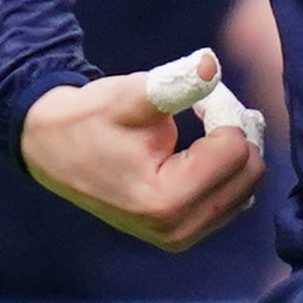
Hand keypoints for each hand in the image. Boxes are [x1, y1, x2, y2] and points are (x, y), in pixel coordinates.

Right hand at [20, 50, 268, 251]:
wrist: (52, 148)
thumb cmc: (90, 119)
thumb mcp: (131, 95)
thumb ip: (175, 82)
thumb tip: (210, 64)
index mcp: (165, 200)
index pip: (235, 150)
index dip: (221, 111)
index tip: (193, 97)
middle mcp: (177, 229)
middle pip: (250, 173)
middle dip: (235, 132)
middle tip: (204, 107)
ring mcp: (181, 237)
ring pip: (247, 188)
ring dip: (234, 151)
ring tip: (203, 126)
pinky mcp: (182, 234)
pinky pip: (232, 200)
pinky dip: (226, 171)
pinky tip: (202, 150)